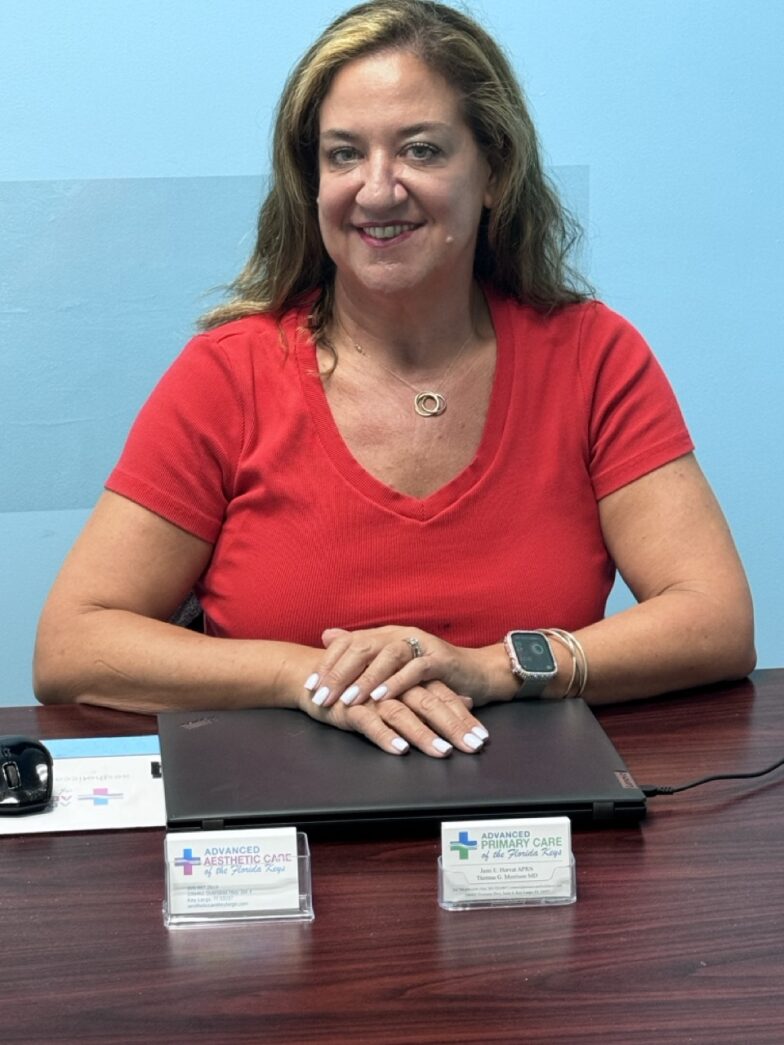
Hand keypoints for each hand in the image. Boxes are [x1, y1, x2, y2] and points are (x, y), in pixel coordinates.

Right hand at [298, 678, 488, 757]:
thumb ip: (433, 691)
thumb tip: (466, 700)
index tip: (482, 738)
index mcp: (409, 679)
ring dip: (424, 734)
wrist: (315, 674)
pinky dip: (386, 737)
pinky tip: (401, 750)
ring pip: (403, 714)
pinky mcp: (351, 708)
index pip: (443, 697)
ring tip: (443, 751)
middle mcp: (395, 685)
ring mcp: (373, 696)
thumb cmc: (364, 682)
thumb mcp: (402, 686)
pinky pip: (370, 723)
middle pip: (430, 705)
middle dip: (453, 727)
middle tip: (473, 746)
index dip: (463, 717)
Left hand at [303, 625, 506, 710]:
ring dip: (366, 679)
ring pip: (387, 656)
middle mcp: (399, 634)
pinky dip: (398, 683)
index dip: (327, 663)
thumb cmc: (429, 673)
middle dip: (339, 673)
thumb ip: (360, 650)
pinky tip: (383, 697)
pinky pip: (415, 669)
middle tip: (321, 696)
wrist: (476, 673)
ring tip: (349, 700)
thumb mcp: (392, 663)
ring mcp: (420, 644)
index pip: (348, 643)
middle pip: (362, 647)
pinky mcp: (439, 659)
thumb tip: (326, 635)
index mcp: (384, 635)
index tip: (309, 686)